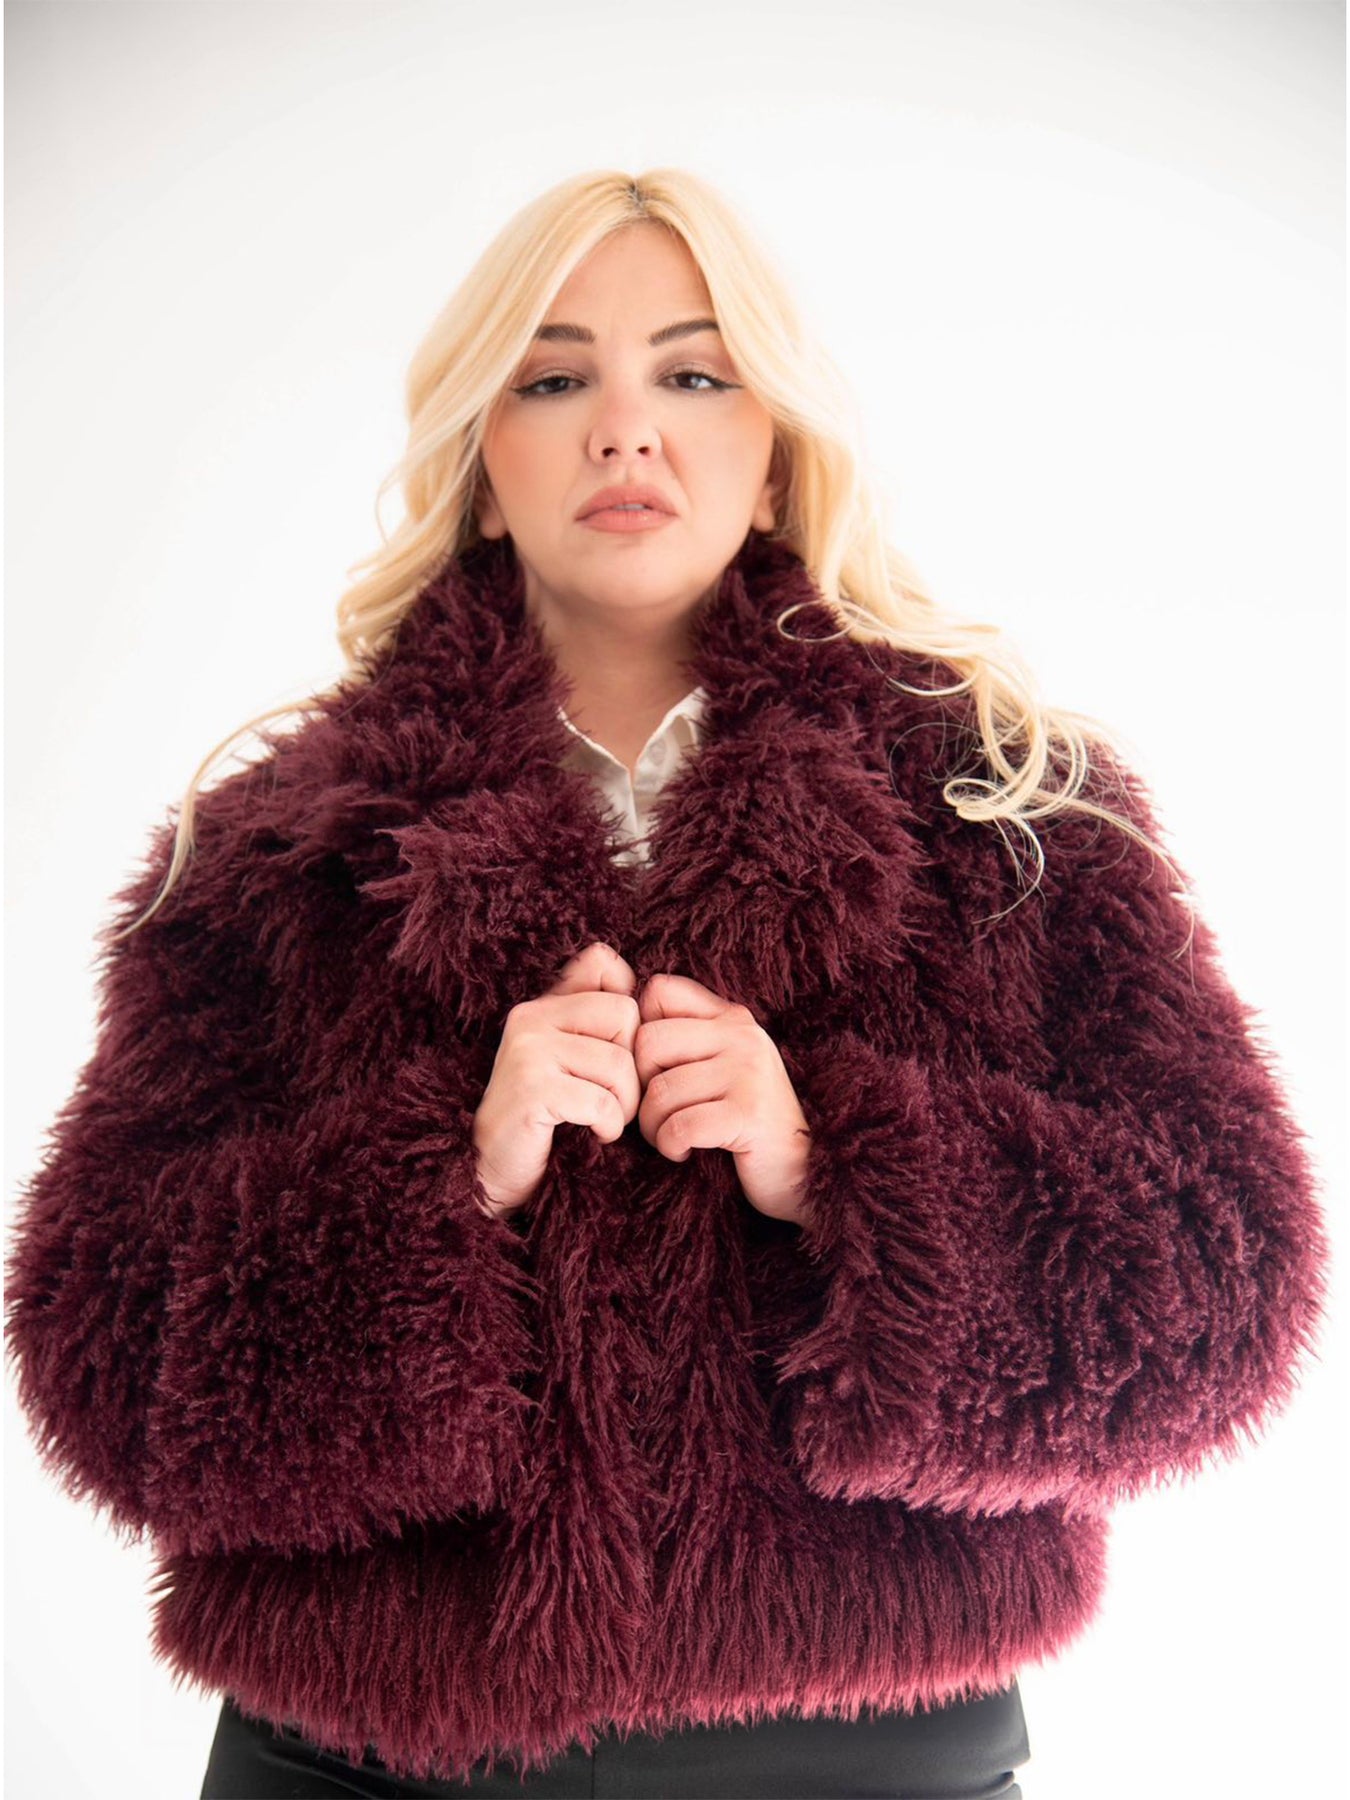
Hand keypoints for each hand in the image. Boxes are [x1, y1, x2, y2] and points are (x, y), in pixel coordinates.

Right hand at [471, 942, 641, 1218]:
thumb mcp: (569, 1061)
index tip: (614, 1053)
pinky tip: (593, 1135)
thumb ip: (593, 1017)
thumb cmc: (544, 1119)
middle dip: (632, 1066)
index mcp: (541, 1005)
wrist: (493, 1173)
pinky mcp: (530, 1089)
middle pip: (625, 1015)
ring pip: (619, 1062)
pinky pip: (601, 1100)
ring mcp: (527, 1051)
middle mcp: (529, 1017)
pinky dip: (608, 1125)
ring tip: (601, 1120)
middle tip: (611, 1099)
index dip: (627, 1013)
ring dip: (623, 1104)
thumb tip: (633, 980)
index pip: (607, 967)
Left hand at [634, 973, 813, 1226]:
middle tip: (659, 1115)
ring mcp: (748, 1072)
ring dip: (653, 1127)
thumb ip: (685, 1037)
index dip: (639, 1032)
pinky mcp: (748, 1113)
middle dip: (640, 1089)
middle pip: (647, 1042)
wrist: (802, 1171)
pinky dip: (671, 1146)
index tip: (654, 1071)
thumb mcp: (721, 1065)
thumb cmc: (745, 1119)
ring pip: (658, 1091)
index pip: (659, 991)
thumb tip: (624, 1018)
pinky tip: (686, 1152)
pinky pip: (678, 1126)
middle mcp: (742, 1035)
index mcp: (731, 1016)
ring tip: (674, 1137)